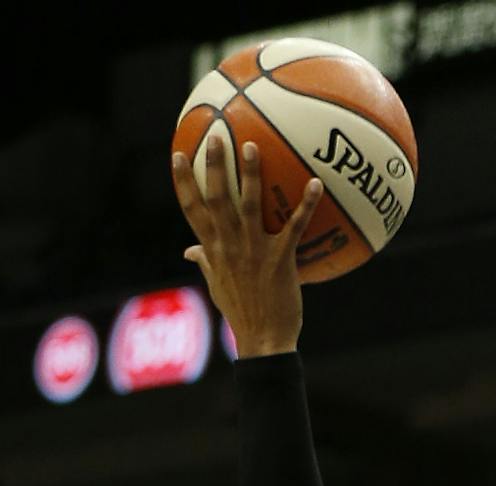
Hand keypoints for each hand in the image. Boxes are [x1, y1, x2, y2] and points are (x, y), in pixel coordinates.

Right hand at [171, 134, 323, 357]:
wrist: (263, 340)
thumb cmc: (241, 313)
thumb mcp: (216, 286)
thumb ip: (204, 261)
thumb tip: (188, 250)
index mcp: (212, 249)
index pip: (191, 209)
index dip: (183, 181)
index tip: (179, 155)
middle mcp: (229, 245)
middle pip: (216, 198)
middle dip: (215, 165)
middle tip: (216, 136)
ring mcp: (254, 251)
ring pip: (249, 205)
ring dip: (251, 175)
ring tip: (252, 147)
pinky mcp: (280, 259)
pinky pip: (293, 227)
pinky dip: (304, 205)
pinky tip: (315, 183)